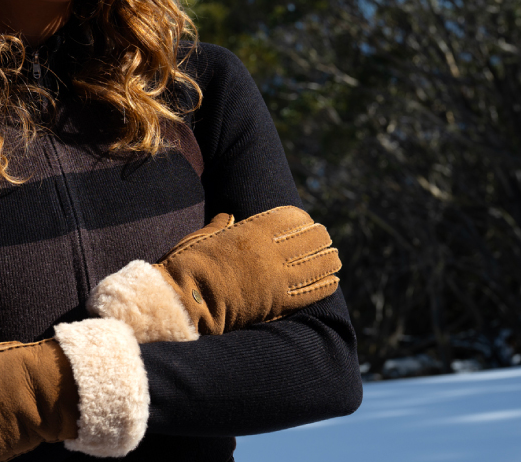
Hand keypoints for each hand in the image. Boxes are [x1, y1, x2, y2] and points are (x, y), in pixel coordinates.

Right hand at [93, 206, 339, 341]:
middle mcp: (271, 251)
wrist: (185, 299)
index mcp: (253, 231)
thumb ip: (220, 226)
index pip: (290, 217)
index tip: (307, 221)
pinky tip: (333, 282)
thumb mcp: (203, 236)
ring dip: (328, 260)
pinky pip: (311, 292)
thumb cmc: (187, 265)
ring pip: (317, 264)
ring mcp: (277, 277)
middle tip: (325, 240)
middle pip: (309, 239)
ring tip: (335, 259)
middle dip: (319, 238)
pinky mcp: (278, 302)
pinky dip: (325, 285)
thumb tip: (228, 217)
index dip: (302, 219)